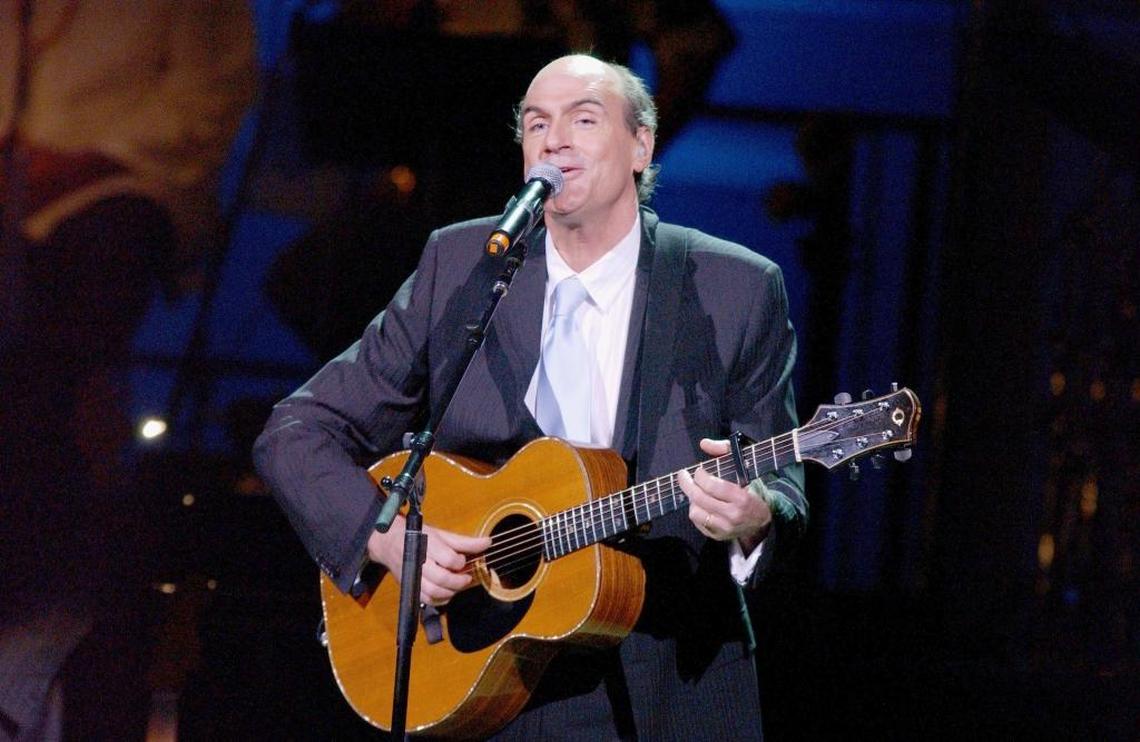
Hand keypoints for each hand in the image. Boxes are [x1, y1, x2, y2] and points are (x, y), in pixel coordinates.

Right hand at [367, 516, 490, 605]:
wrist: (389, 543)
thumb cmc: (417, 536)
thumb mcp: (442, 535)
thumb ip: (465, 542)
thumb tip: (488, 542)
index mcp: (427, 545)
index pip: (448, 559)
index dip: (459, 562)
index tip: (462, 560)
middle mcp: (418, 562)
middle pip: (442, 579)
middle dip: (458, 581)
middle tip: (466, 578)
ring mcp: (413, 577)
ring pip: (434, 592)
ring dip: (451, 591)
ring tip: (457, 584)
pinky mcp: (410, 587)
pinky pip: (428, 600)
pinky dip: (441, 599)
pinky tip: (447, 591)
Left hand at [677, 438, 772, 553]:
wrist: (761, 521)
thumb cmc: (751, 490)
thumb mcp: (744, 466)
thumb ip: (725, 450)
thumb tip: (704, 444)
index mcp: (742, 499)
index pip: (713, 486)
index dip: (701, 476)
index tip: (698, 470)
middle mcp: (732, 516)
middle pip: (700, 498)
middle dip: (688, 484)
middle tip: (683, 475)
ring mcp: (724, 528)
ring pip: (695, 511)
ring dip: (692, 499)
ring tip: (696, 491)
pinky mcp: (717, 536)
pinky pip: (697, 522)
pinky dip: (695, 510)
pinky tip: (700, 503)